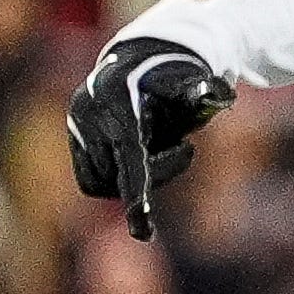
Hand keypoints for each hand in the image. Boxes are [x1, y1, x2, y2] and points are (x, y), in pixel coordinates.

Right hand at [67, 34, 234, 236]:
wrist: (140, 61)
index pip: (130, 159)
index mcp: (119, 105)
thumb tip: (220, 94)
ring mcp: (76, 128)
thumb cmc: (174, 78)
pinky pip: (93, 181)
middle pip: (120, 178)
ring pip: (105, 184)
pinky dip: (118, 176)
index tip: (142, 232)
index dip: (138, 194)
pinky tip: (137, 154)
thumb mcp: (194, 84)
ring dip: (136, 175)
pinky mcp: (72, 139)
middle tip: (183, 148)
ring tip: (157, 147)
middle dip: (155, 173)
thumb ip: (205, 93)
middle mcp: (88, 116)